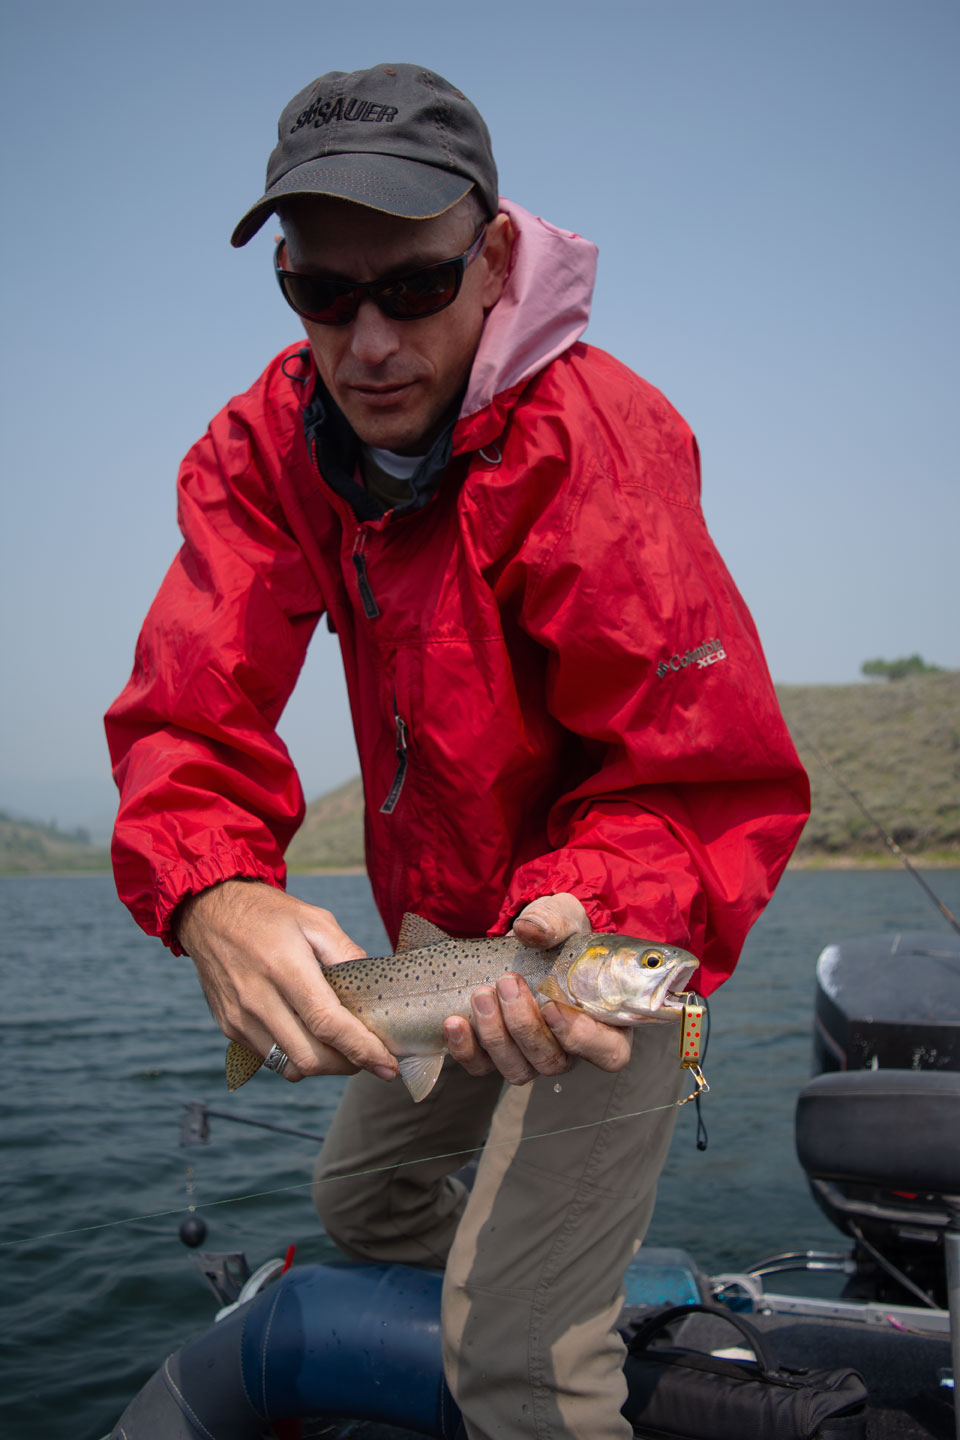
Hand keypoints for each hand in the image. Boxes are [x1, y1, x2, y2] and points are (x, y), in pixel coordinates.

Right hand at [176, 879, 397, 1084]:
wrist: (209, 912)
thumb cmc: (268, 914)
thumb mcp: (315, 920)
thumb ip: (347, 954)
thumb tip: (373, 991)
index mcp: (284, 967)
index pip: (327, 1022)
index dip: (361, 1049)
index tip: (387, 1065)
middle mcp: (257, 998)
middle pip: (310, 1057)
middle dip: (348, 1065)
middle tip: (369, 1056)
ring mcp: (239, 1017)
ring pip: (290, 1067)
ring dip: (323, 1066)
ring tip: (341, 1048)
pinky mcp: (229, 1027)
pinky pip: (271, 1058)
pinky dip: (296, 1056)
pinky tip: (309, 1036)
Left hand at [443, 892, 632, 1084]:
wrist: (526, 941)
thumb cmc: (558, 933)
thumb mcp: (563, 918)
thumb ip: (553, 922)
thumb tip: (529, 930)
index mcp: (605, 1023)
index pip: (609, 1053)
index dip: (581, 1038)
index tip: (551, 1004)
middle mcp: (571, 1049)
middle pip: (552, 1062)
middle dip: (524, 1026)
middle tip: (507, 981)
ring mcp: (533, 1056)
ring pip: (517, 1069)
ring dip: (495, 1035)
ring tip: (480, 993)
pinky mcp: (498, 1055)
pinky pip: (482, 1067)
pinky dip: (465, 1049)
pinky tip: (454, 1022)